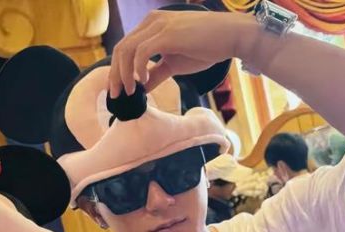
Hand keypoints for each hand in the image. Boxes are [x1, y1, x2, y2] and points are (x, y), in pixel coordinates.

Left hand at [108, 9, 253, 96]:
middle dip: (115, 75)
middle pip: (120, 49)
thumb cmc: (205, 47)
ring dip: (124, 74)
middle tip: (116, 96)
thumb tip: (142, 89)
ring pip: (127, 50)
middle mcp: (151, 22)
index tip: (117, 91)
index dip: (116, 70)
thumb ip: (156, 73)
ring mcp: (158, 26)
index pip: (124, 48)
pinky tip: (143, 82)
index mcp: (151, 26)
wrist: (229, 36)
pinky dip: (138, 69)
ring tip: (130, 92)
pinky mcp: (167, 34)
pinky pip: (141, 52)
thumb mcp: (174, 64)